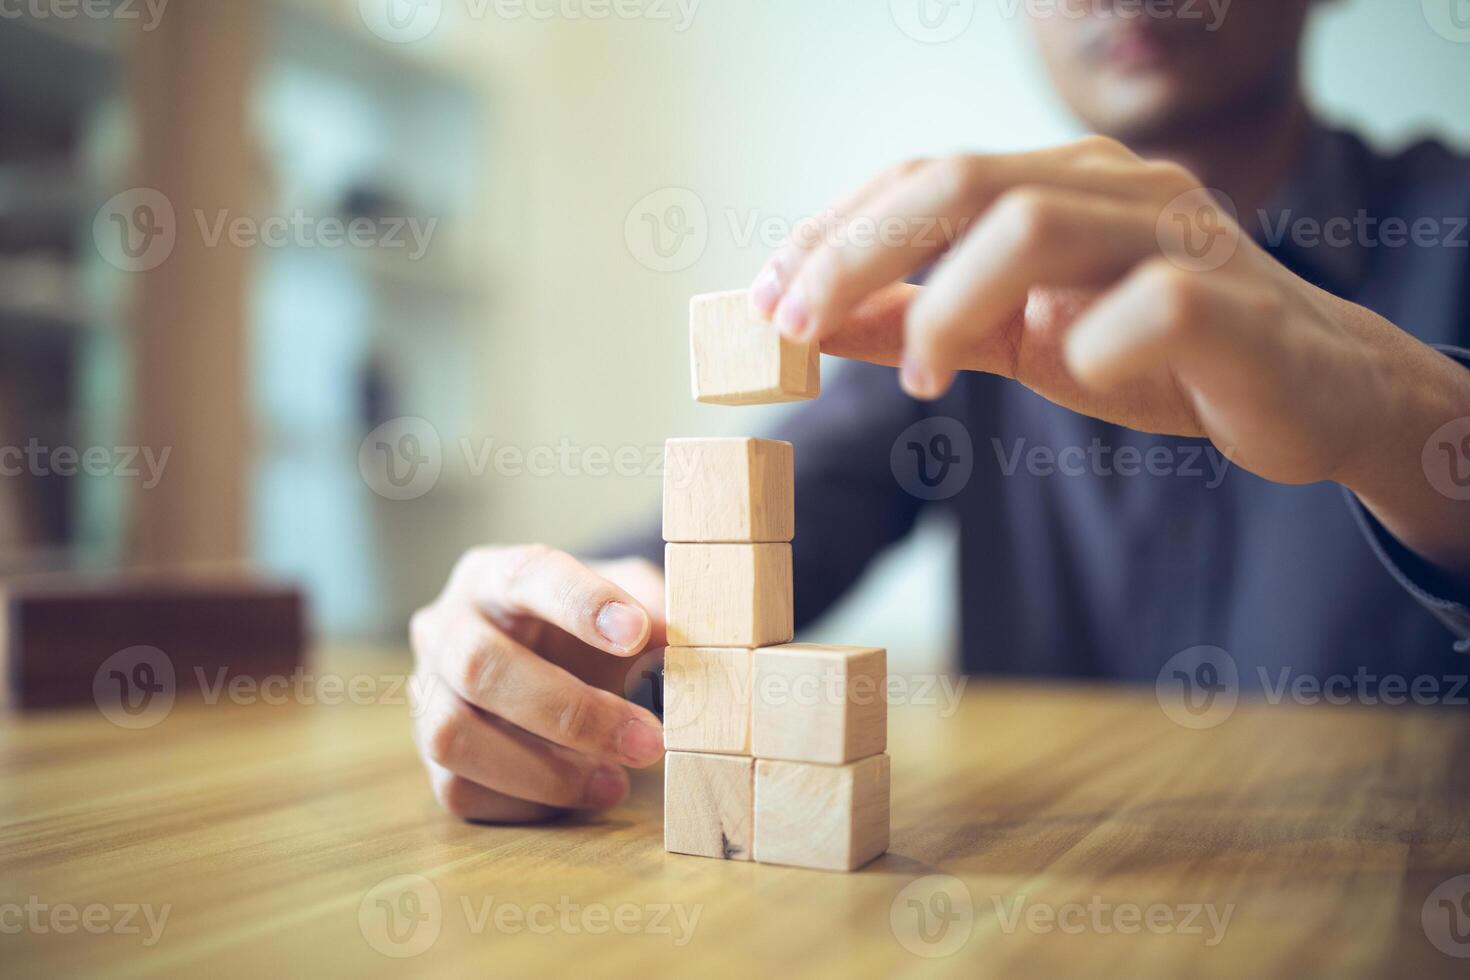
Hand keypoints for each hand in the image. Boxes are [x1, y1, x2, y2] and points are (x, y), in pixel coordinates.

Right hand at [409, 547, 665, 822]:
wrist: (547, 661)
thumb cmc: (589, 629)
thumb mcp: (627, 602)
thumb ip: (655, 613)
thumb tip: (676, 645)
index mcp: (495, 575)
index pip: (527, 576)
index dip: (580, 604)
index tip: (636, 633)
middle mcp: (446, 628)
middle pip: (480, 667)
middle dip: (572, 712)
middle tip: (647, 741)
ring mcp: (427, 693)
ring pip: (453, 734)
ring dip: (542, 770)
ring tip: (614, 782)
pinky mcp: (430, 755)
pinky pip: (458, 788)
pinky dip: (526, 801)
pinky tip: (582, 794)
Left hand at [750, 136, 1469, 572]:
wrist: (1313, 393)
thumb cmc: (1161, 358)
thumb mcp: (1022, 341)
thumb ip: (925, 324)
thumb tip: (817, 325)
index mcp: (1059, 184)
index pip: (923, 176)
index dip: (835, 229)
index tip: (764, 294)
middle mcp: (1114, 189)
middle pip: (960, 178)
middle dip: (859, 248)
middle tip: (795, 323)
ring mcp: (1178, 237)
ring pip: (1038, 222)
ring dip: (952, 300)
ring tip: (919, 374)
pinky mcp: (1235, 304)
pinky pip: (1151, 304)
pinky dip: (1089, 343)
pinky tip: (1071, 376)